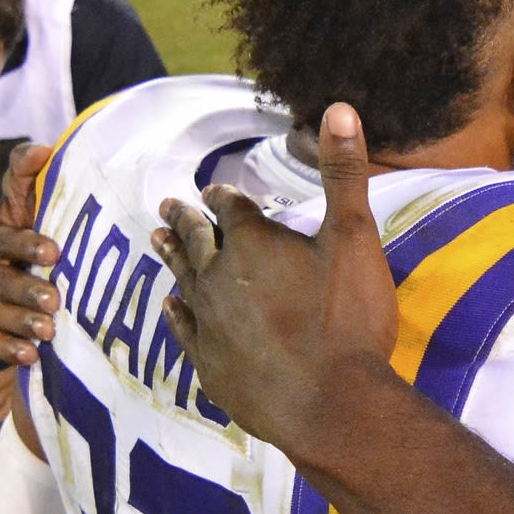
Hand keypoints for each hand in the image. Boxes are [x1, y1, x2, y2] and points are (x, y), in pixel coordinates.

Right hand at [0, 143, 59, 365]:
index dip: (24, 244)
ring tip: (49, 330)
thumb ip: (27, 174)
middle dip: (24, 290)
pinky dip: (10, 350)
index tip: (55, 252)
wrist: (23, 265)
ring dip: (21, 322)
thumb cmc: (30, 228)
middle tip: (55, 299)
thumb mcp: (27, 201)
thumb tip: (43, 149)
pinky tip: (31, 356)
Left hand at [151, 105, 397, 449]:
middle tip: (167, 206)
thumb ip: (344, 174)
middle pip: (196, 240)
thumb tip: (340, 107)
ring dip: (172, 259)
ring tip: (157, 242)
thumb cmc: (347, 321)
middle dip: (184, 220)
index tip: (212, 190)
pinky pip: (184, 331)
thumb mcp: (355, 239)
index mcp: (253, 243)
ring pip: (183, 281)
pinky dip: (176, 315)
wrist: (331, 406)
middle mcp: (220, 279)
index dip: (223, 196)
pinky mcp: (210, 366)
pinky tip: (170, 307)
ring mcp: (210, 325)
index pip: (230, 208)